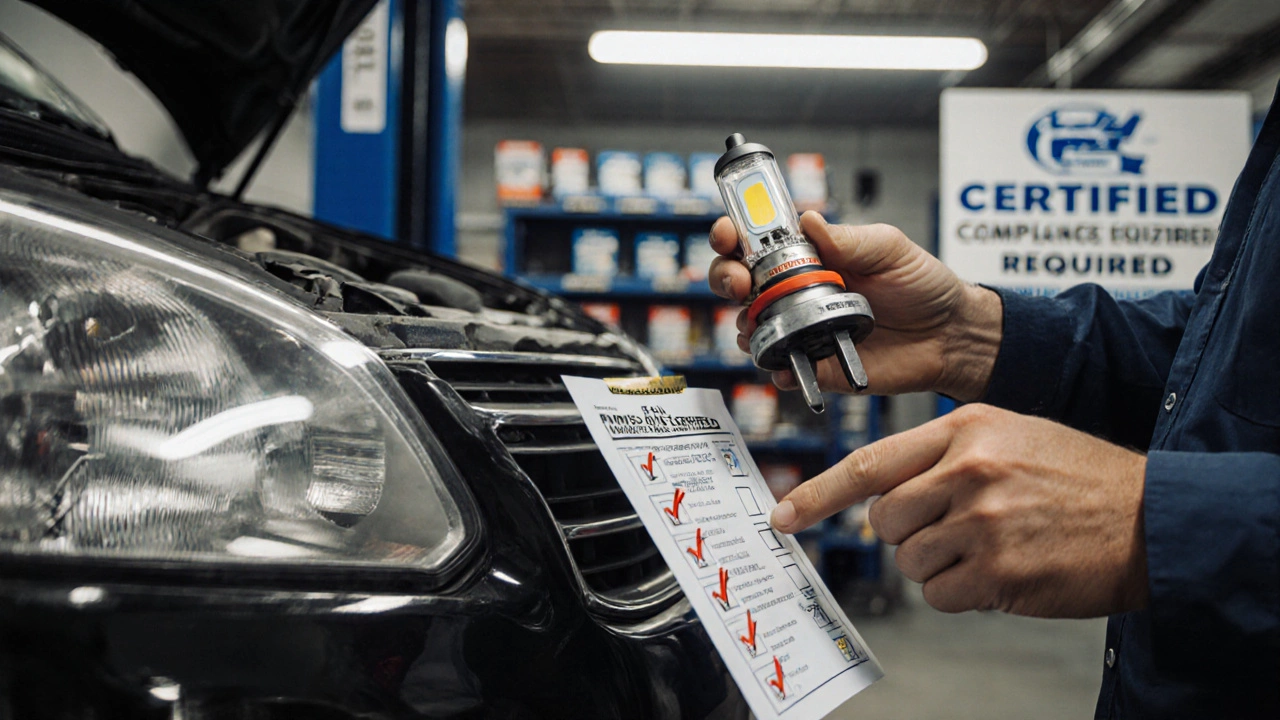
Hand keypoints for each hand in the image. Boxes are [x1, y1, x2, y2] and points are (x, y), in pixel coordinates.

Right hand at [708, 212, 1001, 400]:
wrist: (950, 336)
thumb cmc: (924, 286)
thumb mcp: (890, 248)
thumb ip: (848, 238)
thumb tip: (808, 221)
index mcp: (809, 255)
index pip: (756, 240)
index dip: (732, 234)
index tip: (728, 235)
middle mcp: (796, 290)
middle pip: (737, 282)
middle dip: (725, 278)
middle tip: (741, 282)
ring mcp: (801, 328)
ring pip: (749, 326)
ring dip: (744, 323)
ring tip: (760, 322)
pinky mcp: (813, 363)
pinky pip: (780, 367)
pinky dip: (774, 366)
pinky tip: (784, 361)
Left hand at [770, 404, 1148, 617]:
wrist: (1149, 517)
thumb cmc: (1077, 476)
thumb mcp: (1008, 435)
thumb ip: (942, 456)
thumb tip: (880, 494)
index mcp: (964, 428)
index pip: (868, 463)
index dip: (817, 494)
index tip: (783, 516)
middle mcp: (968, 470)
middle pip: (884, 518)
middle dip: (906, 532)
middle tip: (950, 528)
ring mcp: (982, 522)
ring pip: (909, 559)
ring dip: (937, 563)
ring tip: (988, 546)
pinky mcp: (998, 571)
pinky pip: (940, 594)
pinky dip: (961, 591)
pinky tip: (999, 571)